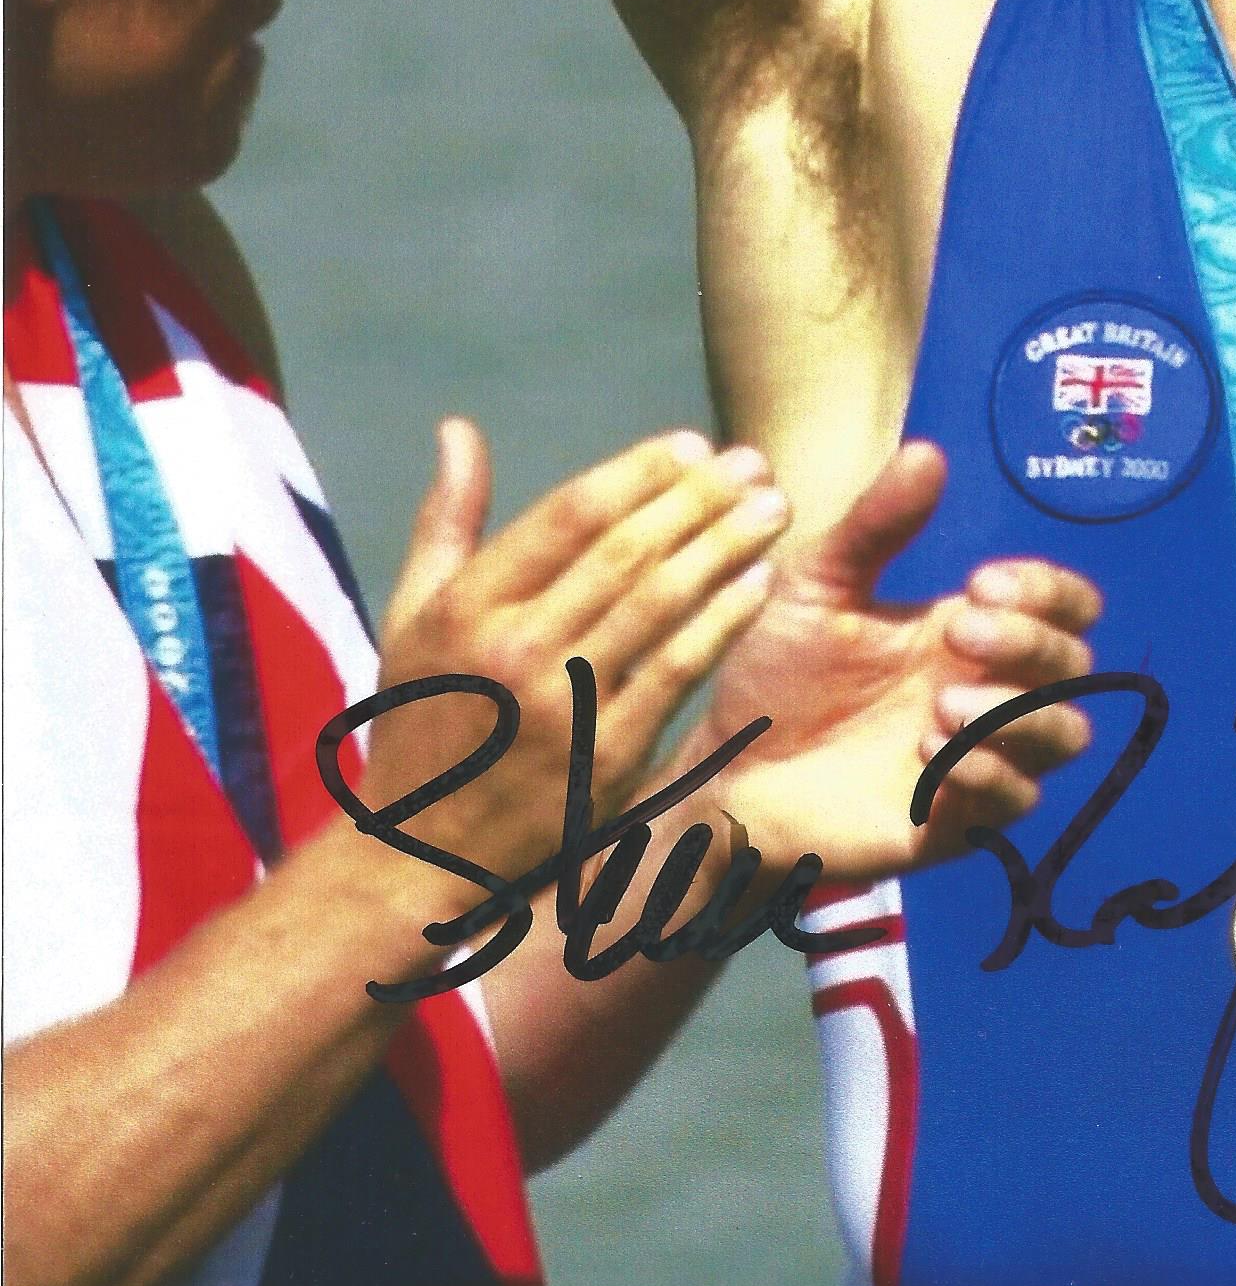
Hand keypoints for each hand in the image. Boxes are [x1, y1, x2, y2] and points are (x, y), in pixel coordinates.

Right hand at [360, 420, 785, 885]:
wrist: (421, 858)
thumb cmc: (425, 719)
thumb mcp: (412, 616)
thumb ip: (447, 519)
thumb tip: (460, 427)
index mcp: (470, 606)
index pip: (570, 515)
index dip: (639, 471)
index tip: (693, 443)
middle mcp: (515, 649)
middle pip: (626, 551)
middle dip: (699, 498)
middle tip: (753, 462)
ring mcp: (562, 706)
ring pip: (659, 604)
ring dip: (724, 546)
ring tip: (773, 507)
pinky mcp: (602, 758)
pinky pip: (676, 673)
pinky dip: (722, 621)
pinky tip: (760, 584)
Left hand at [701, 441, 1099, 884]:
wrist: (726, 768)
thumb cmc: (776, 673)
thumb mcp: (820, 585)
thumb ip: (876, 525)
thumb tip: (928, 451)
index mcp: (969, 631)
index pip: (1065, 605)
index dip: (1047, 590)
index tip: (981, 583)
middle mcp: (988, 691)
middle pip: (1075, 666)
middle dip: (1032, 641)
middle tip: (961, 631)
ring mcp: (977, 758)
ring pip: (1065, 734)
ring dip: (1021, 712)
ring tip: (944, 703)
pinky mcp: (954, 821)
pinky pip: (1016, 801)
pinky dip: (990, 773)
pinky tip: (931, 751)